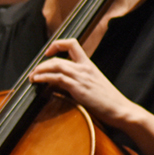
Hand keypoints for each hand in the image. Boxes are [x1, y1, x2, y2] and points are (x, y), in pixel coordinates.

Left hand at [29, 38, 153, 154]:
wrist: (121, 110)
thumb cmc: (108, 101)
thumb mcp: (92, 86)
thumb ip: (76, 81)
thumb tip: (56, 83)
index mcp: (89, 65)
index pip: (73, 44)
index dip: (57, 45)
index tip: (48, 52)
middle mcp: (85, 68)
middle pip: (59, 58)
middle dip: (42, 63)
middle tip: (34, 71)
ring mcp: (82, 77)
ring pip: (56, 65)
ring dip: (40, 70)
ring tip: (32, 77)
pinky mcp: (79, 87)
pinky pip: (57, 78)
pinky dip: (44, 77)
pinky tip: (37, 80)